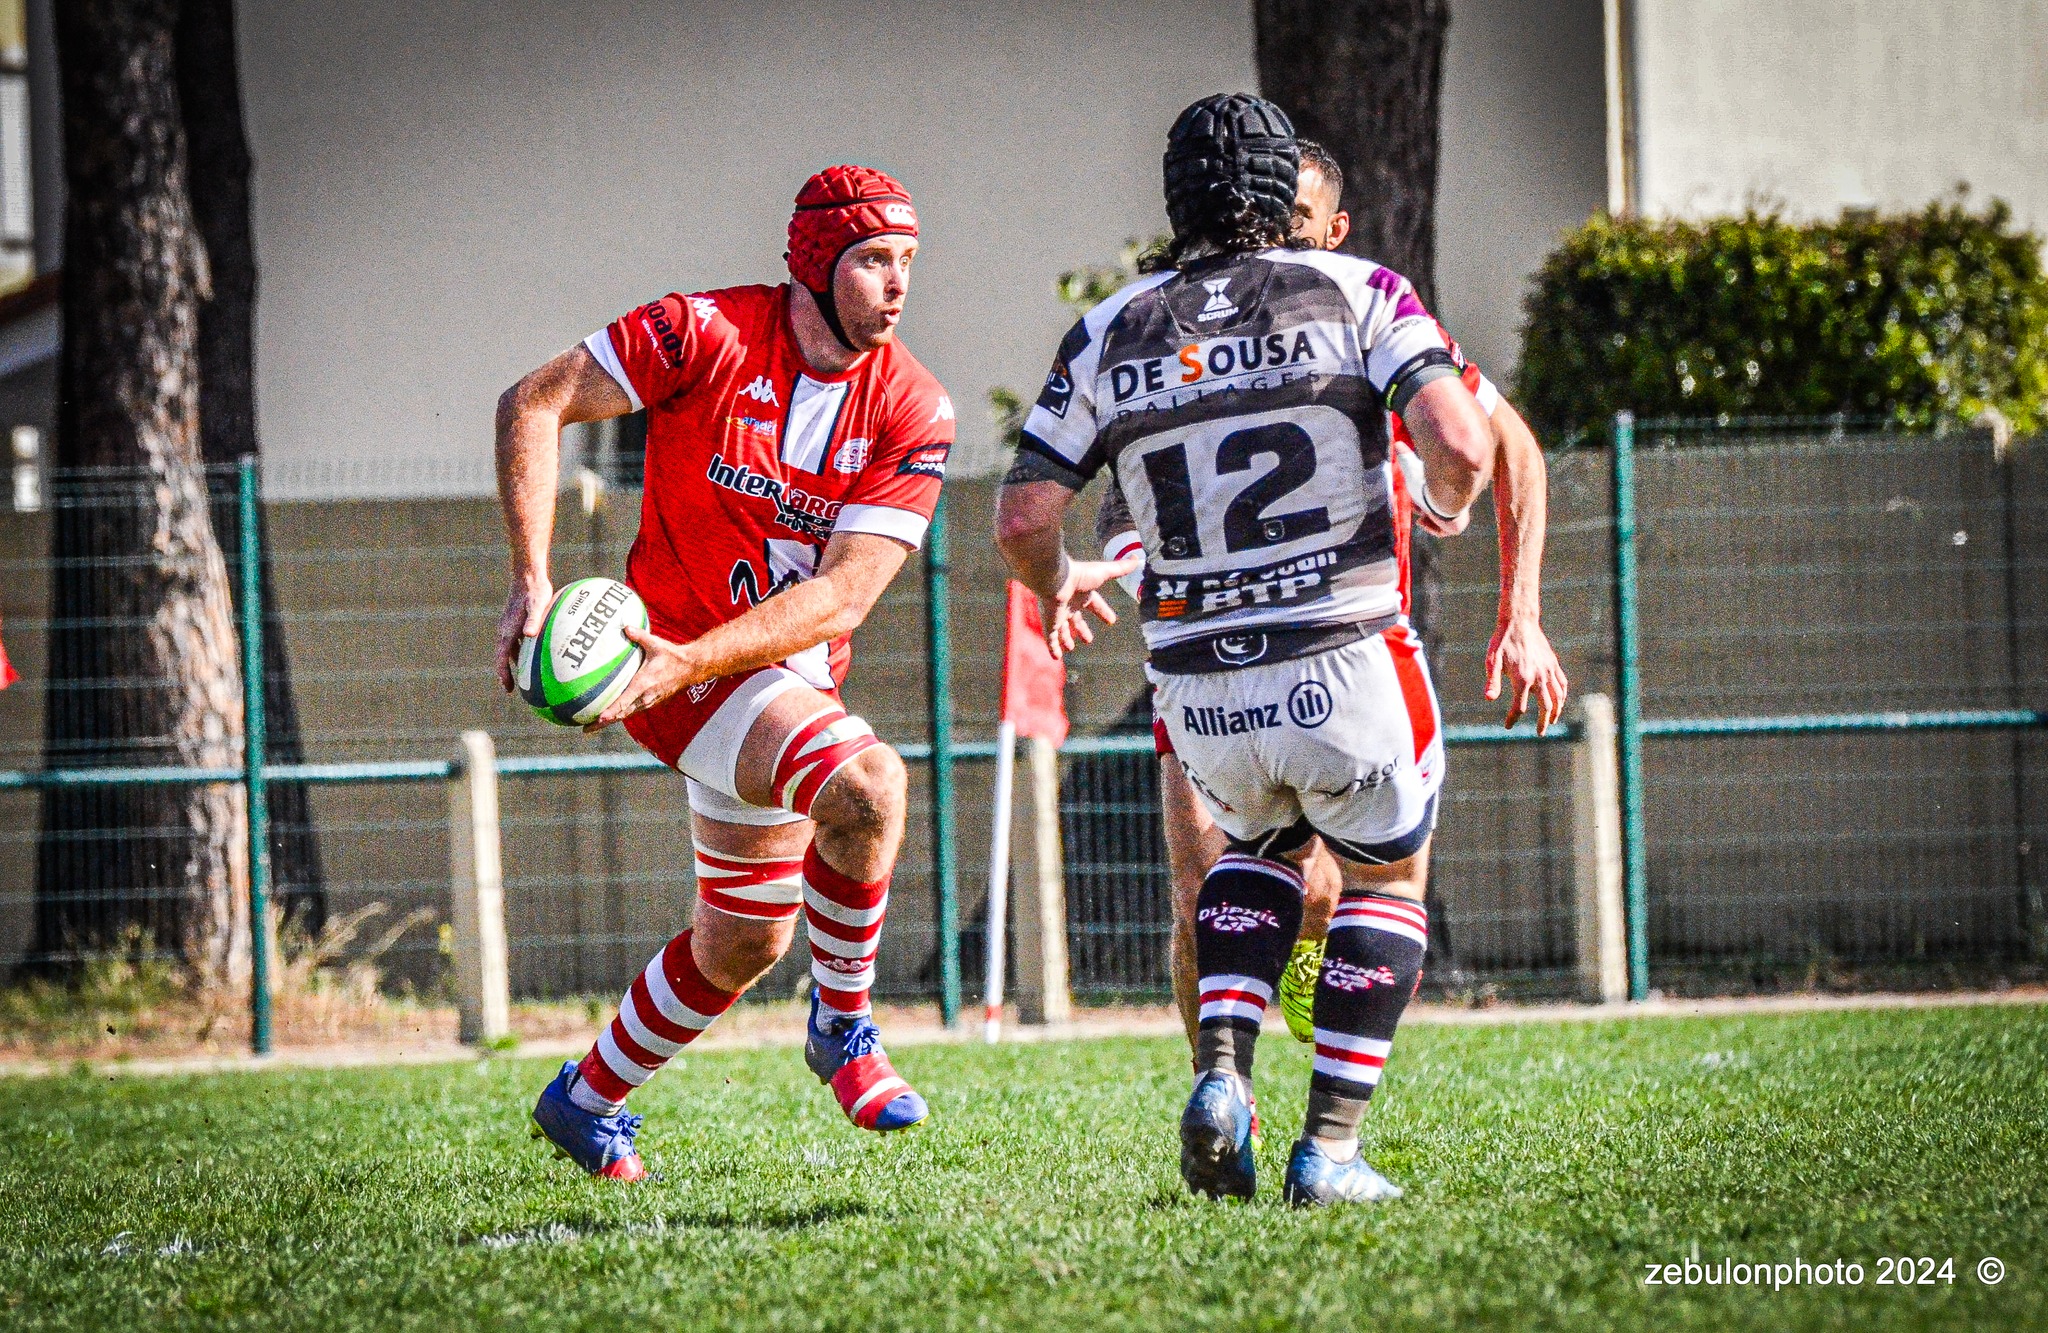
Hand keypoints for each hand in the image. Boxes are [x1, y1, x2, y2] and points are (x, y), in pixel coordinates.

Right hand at [495, 574, 552, 692]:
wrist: (528, 575)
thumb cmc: (535, 590)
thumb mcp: (537, 605)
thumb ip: (534, 619)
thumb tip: (530, 635)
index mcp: (508, 630)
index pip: (501, 657)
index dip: (503, 674)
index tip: (507, 688)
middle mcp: (505, 630)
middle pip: (502, 657)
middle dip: (505, 673)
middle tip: (511, 688)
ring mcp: (509, 626)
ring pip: (508, 650)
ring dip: (511, 664)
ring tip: (519, 677)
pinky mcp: (515, 622)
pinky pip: (515, 643)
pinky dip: (520, 653)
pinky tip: (531, 657)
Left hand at [583, 623, 703, 731]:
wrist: (691, 668)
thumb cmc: (673, 656)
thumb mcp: (656, 644)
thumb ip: (639, 636)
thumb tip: (625, 627)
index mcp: (644, 684)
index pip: (625, 701)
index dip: (612, 711)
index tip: (600, 718)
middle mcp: (645, 697)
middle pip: (621, 714)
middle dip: (604, 723)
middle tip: (586, 729)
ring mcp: (649, 702)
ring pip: (626, 715)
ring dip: (610, 721)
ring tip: (593, 726)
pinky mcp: (651, 702)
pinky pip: (632, 711)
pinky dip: (619, 714)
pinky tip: (610, 714)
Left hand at [1039, 552, 1143, 658]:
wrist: (1055, 579)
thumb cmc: (1079, 575)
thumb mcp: (1104, 572)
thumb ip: (1120, 568)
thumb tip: (1138, 559)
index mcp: (1082, 594)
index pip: (1095, 604)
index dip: (1103, 612)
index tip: (1111, 621)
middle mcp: (1069, 604)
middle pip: (1076, 619)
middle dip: (1082, 629)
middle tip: (1088, 640)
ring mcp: (1058, 614)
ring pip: (1062, 630)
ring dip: (1067, 639)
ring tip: (1071, 648)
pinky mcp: (1049, 622)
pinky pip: (1050, 638)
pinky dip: (1053, 648)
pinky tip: (1056, 657)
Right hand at [1396, 440, 1469, 536]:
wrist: (1447, 489)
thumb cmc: (1429, 479)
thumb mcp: (1413, 468)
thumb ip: (1406, 457)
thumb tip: (1397, 443)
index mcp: (1446, 487)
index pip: (1435, 496)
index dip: (1423, 499)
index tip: (1415, 498)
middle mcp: (1453, 500)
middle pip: (1437, 509)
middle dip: (1424, 510)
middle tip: (1416, 507)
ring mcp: (1457, 513)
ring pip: (1442, 521)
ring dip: (1429, 520)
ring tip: (1421, 517)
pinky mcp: (1457, 524)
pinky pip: (1447, 531)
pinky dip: (1434, 529)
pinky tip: (1425, 522)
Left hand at [1485, 610, 1568, 732]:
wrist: (1520, 621)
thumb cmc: (1502, 641)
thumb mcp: (1492, 661)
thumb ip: (1492, 681)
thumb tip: (1488, 699)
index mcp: (1522, 678)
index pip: (1518, 707)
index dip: (1512, 718)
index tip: (1507, 725)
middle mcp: (1539, 677)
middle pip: (1545, 706)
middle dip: (1542, 722)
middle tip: (1539, 732)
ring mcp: (1548, 670)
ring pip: (1558, 696)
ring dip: (1556, 711)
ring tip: (1552, 721)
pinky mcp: (1553, 664)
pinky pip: (1562, 683)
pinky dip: (1563, 695)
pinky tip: (1560, 701)